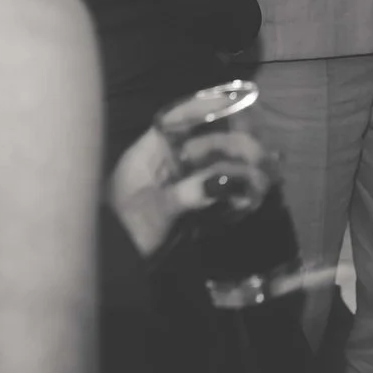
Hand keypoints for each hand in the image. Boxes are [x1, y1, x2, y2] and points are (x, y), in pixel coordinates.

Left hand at [106, 123, 276, 256]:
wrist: (110, 268)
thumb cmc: (124, 230)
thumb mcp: (157, 209)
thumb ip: (190, 192)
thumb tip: (226, 179)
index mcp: (146, 153)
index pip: (177, 120)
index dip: (204, 108)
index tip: (234, 104)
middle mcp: (160, 163)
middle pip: (201, 144)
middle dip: (233, 147)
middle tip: (261, 157)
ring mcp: (171, 183)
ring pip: (209, 167)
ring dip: (236, 169)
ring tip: (262, 178)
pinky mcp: (180, 204)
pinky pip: (208, 189)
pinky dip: (228, 189)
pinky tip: (248, 194)